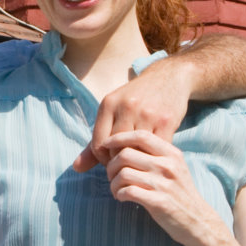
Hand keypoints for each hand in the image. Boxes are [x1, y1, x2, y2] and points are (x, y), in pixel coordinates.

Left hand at [73, 63, 193, 172]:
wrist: (168, 77)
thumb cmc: (135, 99)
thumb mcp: (112, 111)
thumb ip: (94, 142)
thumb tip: (76, 168)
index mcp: (108, 104)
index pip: (98, 145)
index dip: (102, 159)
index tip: (110, 162)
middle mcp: (126, 107)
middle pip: (116, 148)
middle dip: (119, 161)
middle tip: (124, 165)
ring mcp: (147, 113)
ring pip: (135, 149)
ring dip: (135, 160)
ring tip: (136, 162)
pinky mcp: (166, 120)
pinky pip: (155, 147)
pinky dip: (152, 155)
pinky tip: (151, 156)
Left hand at [97, 130, 225, 245]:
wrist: (197, 220)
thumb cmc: (178, 192)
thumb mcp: (174, 167)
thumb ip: (154, 154)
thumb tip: (122, 144)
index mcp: (171, 154)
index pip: (141, 136)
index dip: (118, 138)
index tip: (105, 146)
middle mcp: (168, 166)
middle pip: (125, 154)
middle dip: (111, 165)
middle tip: (111, 175)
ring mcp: (164, 184)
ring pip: (123, 173)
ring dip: (112, 183)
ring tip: (116, 189)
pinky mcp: (159, 202)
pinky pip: (127, 191)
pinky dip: (119, 194)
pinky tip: (122, 198)